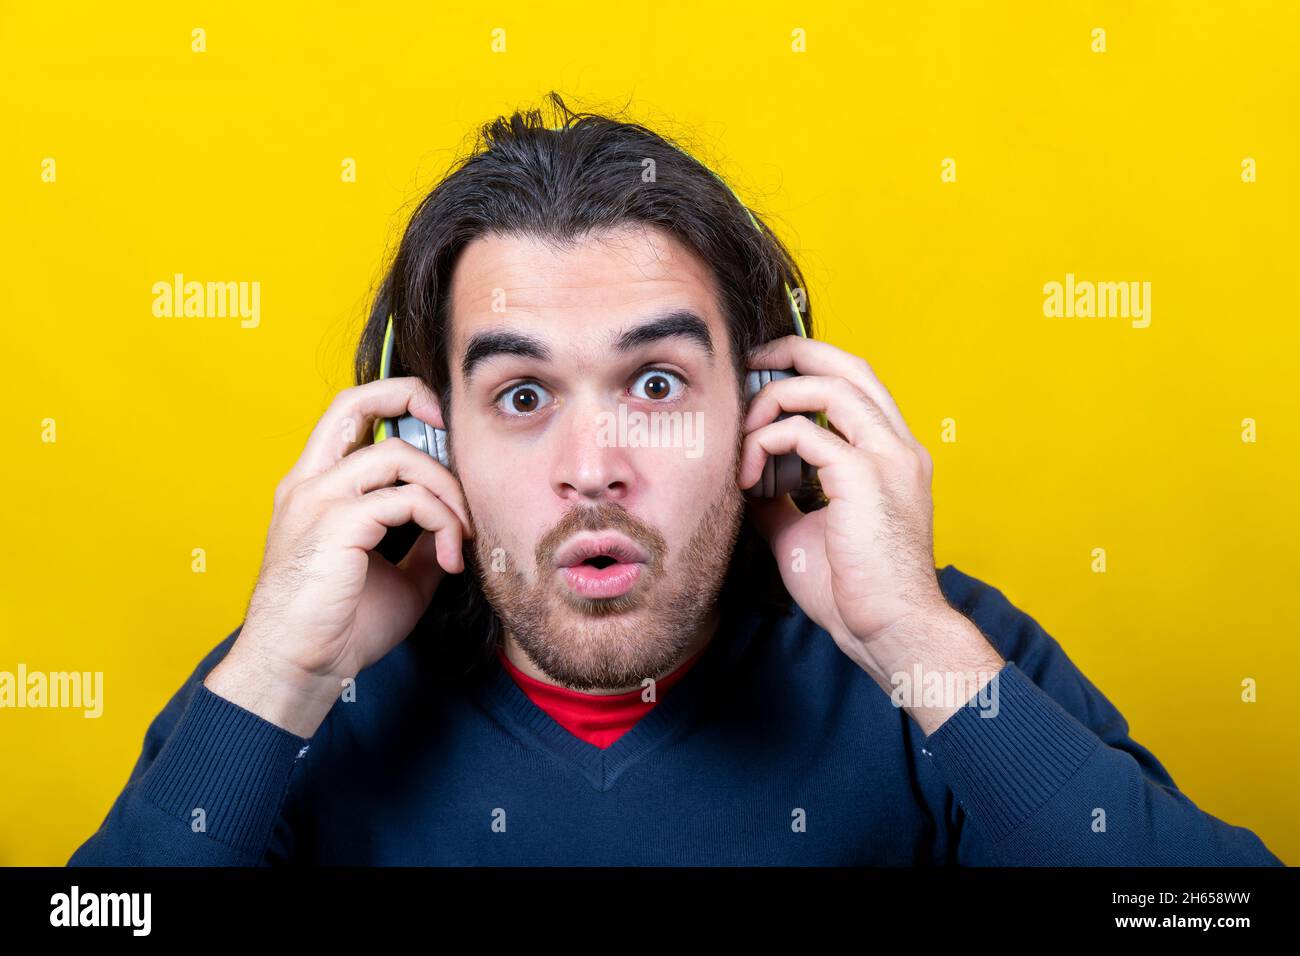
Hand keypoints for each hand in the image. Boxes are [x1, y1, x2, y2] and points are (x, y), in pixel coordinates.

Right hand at [205, 376, 474, 736]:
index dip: (396, 400)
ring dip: (447, 489)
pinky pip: (408, 499)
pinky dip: (443, 521)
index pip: (350, 415)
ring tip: (464, 532)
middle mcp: (310, 483)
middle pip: (356, 402)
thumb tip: (459, 525)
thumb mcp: (397, 575)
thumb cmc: (339, 627)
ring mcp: (319, 500)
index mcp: (315, 488)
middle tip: (456, 430)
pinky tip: (451, 556)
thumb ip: (422, 542)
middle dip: (413, 397)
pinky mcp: (336, 524)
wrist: (298, 670)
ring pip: (399, 455)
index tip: (439, 423)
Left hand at [738, 335, 996, 695]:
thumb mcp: (805, 529)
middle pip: (847, 364)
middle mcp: (897, 445)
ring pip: (825, 385)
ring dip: (772, 401)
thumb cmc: (852, 591)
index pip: (855, 382)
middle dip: (792, 353)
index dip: (808, 366)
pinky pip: (802, 432)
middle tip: (750, 366)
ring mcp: (887, 456)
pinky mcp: (864, 476)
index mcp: (892, 454)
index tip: (763, 378)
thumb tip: (744, 479)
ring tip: (743, 437)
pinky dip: (764, 443)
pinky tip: (747, 476)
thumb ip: (780, 496)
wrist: (888, 632)